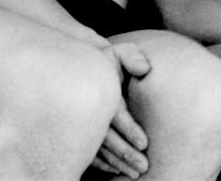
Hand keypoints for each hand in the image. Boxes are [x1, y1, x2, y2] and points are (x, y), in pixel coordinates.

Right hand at [90, 43, 151, 178]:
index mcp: (101, 94)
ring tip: (135, 173)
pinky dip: (100, 163)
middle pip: (107, 138)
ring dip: (117, 163)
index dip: (130, 130)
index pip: (116, 115)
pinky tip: (115, 170)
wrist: (78, 70)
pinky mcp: (75, 135)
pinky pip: (86, 153)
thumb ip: (132, 56)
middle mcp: (89, 113)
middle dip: (126, 154)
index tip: (145, 144)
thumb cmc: (105, 62)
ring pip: (98, 149)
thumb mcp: (118, 52)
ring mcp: (80, 126)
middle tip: (144, 167)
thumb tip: (144, 68)